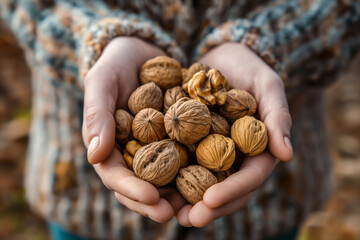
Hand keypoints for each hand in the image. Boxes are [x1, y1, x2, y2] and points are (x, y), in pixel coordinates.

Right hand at [82, 37, 185, 221]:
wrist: (140, 51)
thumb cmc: (115, 64)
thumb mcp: (101, 82)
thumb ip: (97, 115)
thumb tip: (95, 156)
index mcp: (109, 146)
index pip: (115, 175)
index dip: (131, 190)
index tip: (150, 198)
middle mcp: (132, 152)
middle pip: (140, 185)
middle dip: (155, 202)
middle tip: (172, 214)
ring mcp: (154, 147)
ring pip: (164, 178)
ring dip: (177, 194)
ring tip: (195, 206)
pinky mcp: (176, 137)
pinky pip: (185, 156)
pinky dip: (196, 169)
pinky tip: (212, 177)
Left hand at [177, 42, 292, 226]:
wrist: (222, 57)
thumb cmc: (250, 68)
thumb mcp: (268, 86)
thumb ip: (278, 116)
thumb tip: (287, 155)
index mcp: (256, 150)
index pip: (249, 178)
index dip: (232, 192)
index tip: (210, 200)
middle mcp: (234, 157)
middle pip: (224, 189)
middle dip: (207, 207)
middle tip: (187, 220)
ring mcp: (212, 152)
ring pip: (201, 183)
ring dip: (185, 201)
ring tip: (166, 213)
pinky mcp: (192, 144)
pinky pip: (181, 163)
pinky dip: (170, 177)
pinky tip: (152, 186)